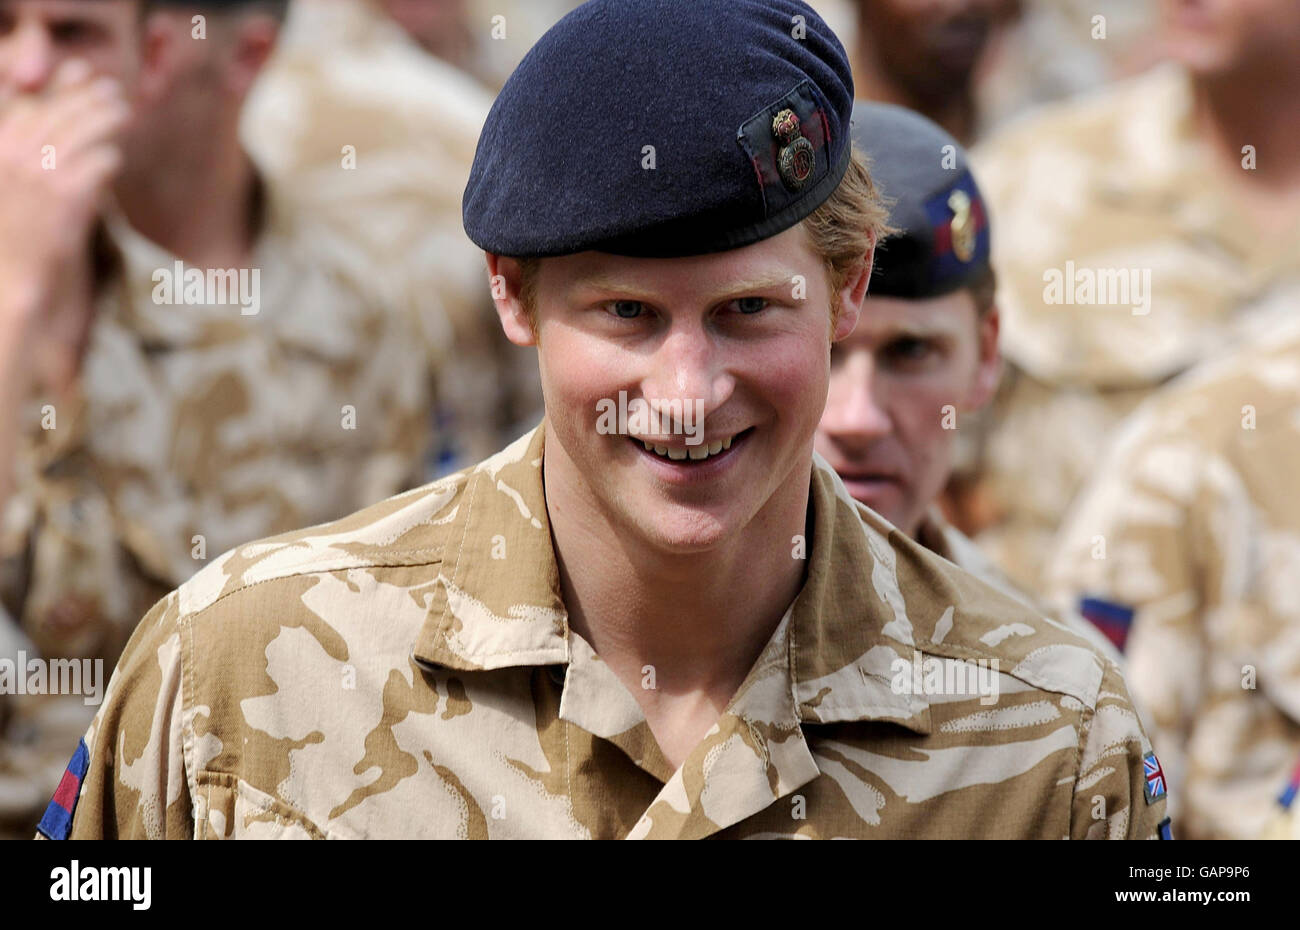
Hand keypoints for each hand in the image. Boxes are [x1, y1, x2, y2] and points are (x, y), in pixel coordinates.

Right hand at [0, 58, 128, 323]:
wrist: (13, 279)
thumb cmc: (13, 235)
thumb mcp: (8, 186)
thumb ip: (24, 151)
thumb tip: (44, 116)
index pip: (26, 102)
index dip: (56, 85)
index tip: (79, 69)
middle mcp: (11, 156)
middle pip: (57, 112)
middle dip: (87, 97)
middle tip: (112, 90)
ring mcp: (38, 174)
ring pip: (81, 131)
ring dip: (106, 118)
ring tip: (124, 112)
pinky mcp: (66, 196)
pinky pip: (98, 163)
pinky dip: (109, 157)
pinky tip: (115, 158)